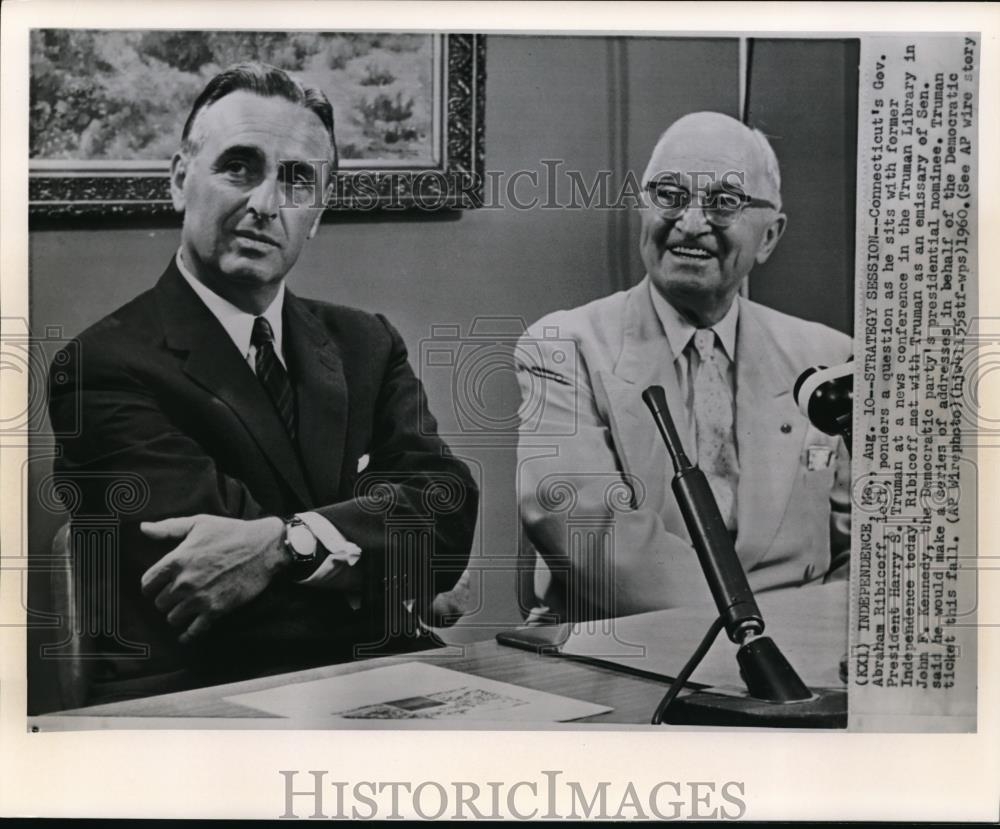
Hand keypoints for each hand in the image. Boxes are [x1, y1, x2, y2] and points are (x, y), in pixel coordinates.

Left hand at [140, 514, 286, 643]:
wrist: (264, 548)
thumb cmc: (231, 532)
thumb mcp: (199, 523)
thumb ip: (168, 528)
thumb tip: (143, 528)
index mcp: (176, 560)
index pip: (147, 583)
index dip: (151, 586)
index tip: (157, 587)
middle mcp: (184, 582)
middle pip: (159, 603)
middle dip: (166, 600)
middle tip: (175, 596)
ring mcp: (199, 598)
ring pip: (173, 618)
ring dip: (177, 615)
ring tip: (184, 609)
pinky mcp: (216, 610)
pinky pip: (193, 631)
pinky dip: (188, 635)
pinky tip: (186, 635)